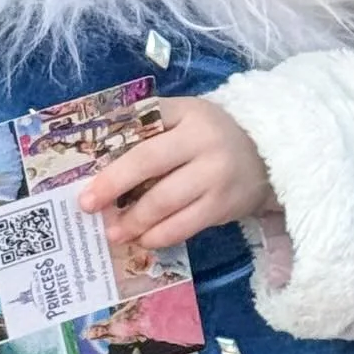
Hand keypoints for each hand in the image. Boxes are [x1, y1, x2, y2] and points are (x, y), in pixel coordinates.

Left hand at [77, 97, 273, 248]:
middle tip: (88, 208)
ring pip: (165, 203)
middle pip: (149, 166)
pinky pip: (185, 226)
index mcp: (189, 115)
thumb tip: (99, 156)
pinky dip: (160, 236)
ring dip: (134, 221)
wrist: (267, 154)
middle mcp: (204, 143)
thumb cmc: (211, 134)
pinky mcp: (223, 206)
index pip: (144, 132)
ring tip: (113, 233)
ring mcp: (216, 177)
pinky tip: (144, 239)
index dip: (113, 158)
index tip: (86, 181)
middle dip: (113, 189)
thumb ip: (149, 126)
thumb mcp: (185, 117)